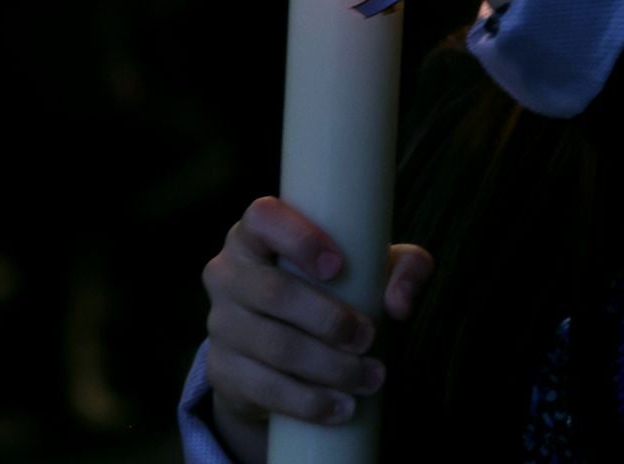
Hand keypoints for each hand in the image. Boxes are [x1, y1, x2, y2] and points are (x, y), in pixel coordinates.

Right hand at [201, 196, 436, 431]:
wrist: (283, 347)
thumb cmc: (335, 288)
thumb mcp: (371, 267)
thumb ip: (404, 268)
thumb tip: (399, 305)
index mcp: (256, 233)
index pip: (263, 217)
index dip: (298, 238)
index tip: (338, 266)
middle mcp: (228, 272)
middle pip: (272, 292)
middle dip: (328, 319)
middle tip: (369, 338)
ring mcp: (219, 322)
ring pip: (272, 346)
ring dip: (328, 368)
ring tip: (370, 378)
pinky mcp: (222, 369)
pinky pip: (263, 388)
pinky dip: (308, 401)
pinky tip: (340, 407)